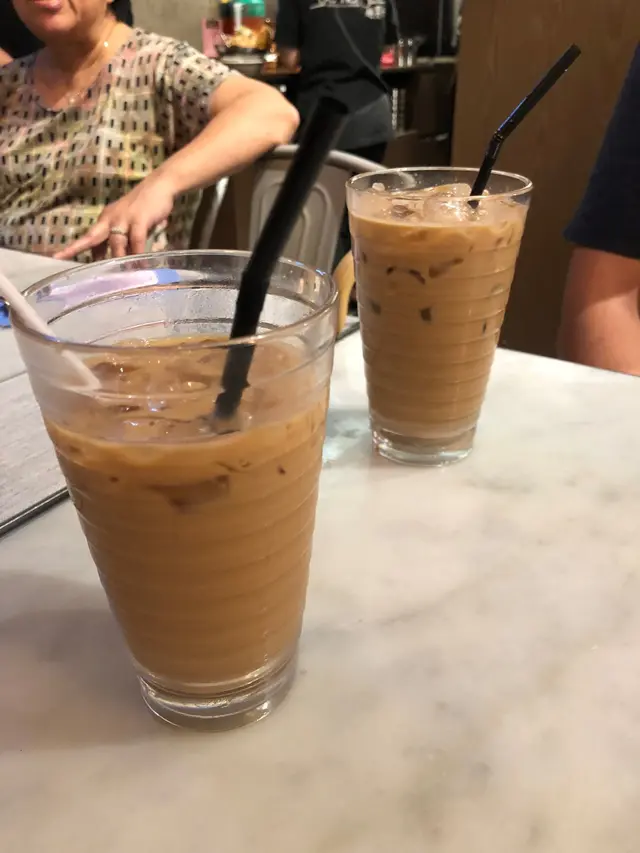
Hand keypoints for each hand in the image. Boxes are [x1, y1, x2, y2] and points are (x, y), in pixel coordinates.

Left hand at [54, 174, 176, 260]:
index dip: (74, 248)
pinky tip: (140, 265)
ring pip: (115, 242)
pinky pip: (136, 241)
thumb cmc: (145, 207)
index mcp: (106, 220)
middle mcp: (110, 219)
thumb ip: (123, 240)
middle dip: (76, 247)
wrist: (160, 185)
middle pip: (92, 236)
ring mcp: (124, 219)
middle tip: (60, 258)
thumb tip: (118, 261)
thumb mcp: (129, 224)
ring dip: (117, 259)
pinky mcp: (139, 220)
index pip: (89, 237)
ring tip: (119, 277)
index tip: (58, 257)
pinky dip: (138, 254)